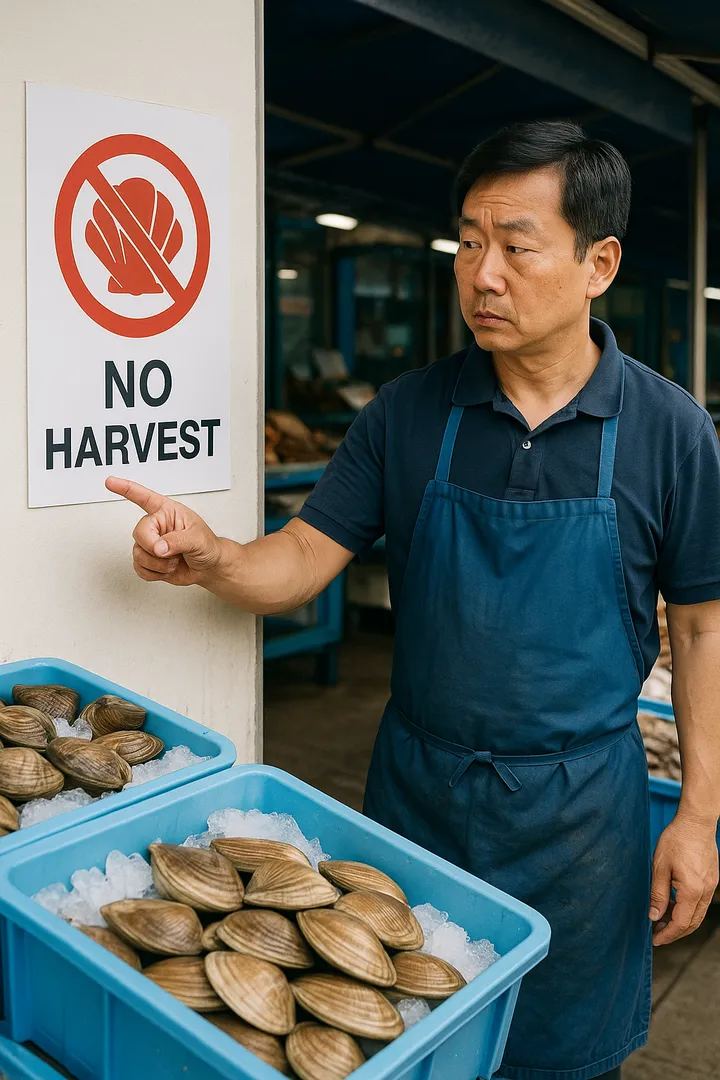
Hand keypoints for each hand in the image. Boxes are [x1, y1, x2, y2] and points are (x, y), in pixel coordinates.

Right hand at [106, 477, 222, 587]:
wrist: (208, 567)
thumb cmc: (207, 546)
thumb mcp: (198, 539)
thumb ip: (178, 541)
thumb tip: (159, 548)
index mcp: (167, 512)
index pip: (143, 497)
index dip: (125, 489)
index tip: (110, 482)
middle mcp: (156, 526)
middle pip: (139, 533)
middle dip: (154, 547)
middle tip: (170, 554)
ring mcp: (150, 543)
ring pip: (138, 554)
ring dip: (159, 564)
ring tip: (175, 561)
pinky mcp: (148, 561)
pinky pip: (139, 568)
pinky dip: (155, 573)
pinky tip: (167, 569)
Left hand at [649, 813, 718, 945]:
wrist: (696, 822)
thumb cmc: (676, 840)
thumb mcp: (660, 867)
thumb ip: (658, 894)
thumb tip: (654, 916)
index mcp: (692, 891)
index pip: (680, 923)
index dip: (667, 935)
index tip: (655, 940)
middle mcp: (705, 892)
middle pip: (693, 923)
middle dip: (675, 932)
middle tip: (658, 934)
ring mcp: (711, 886)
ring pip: (699, 914)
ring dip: (682, 922)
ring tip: (663, 920)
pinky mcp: (712, 879)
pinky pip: (702, 903)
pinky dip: (689, 910)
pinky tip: (675, 905)